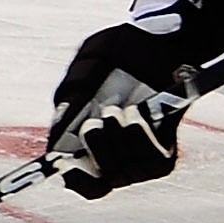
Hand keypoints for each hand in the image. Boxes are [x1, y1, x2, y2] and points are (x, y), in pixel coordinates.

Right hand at [45, 16, 195, 198]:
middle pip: (104, 178)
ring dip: (117, 138)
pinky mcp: (166, 150)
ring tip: (118, 108)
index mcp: (91, 140)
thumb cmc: (121, 52)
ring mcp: (144, 155)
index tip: (66, 168)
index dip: (76, 180)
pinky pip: (152, 161)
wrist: (163, 42)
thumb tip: (57, 130)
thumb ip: (71, 95)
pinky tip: (137, 114)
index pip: (84, 181)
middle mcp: (120, 155)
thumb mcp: (89, 65)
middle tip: (95, 120)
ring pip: (125, 171)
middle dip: (95, 148)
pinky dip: (140, 138)